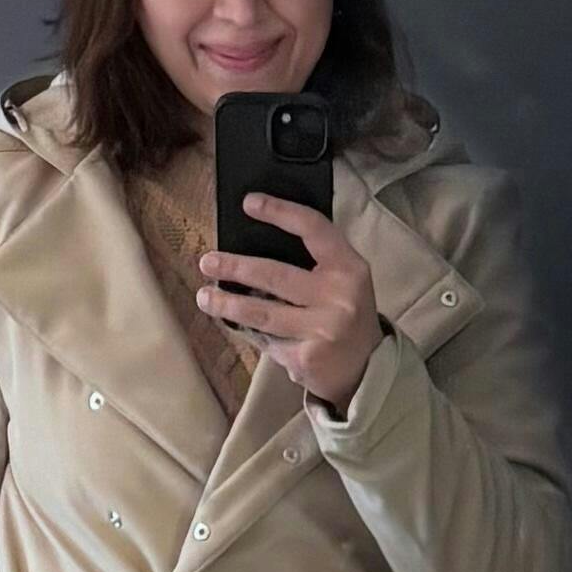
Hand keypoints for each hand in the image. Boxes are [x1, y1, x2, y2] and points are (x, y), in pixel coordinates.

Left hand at [200, 194, 382, 416]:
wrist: (367, 368)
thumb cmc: (346, 315)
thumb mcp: (344, 281)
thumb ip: (314, 262)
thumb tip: (254, 246)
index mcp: (349, 268)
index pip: (313, 229)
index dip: (280, 211)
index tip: (249, 203)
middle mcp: (339, 296)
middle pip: (275, 275)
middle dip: (235, 267)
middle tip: (207, 262)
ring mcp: (322, 330)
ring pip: (261, 313)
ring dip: (226, 305)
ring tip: (204, 297)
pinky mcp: (306, 358)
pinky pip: (266, 341)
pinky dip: (249, 333)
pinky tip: (235, 326)